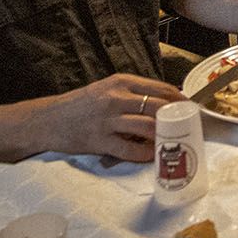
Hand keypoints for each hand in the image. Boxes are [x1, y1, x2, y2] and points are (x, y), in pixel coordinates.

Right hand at [43, 74, 180, 162]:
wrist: (47, 120)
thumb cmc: (80, 105)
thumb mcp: (106, 89)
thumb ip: (132, 93)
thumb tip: (163, 100)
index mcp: (121, 82)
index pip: (160, 88)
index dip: (179, 99)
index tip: (191, 109)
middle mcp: (116, 98)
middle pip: (158, 107)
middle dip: (177, 118)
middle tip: (188, 128)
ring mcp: (108, 120)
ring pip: (147, 127)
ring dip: (163, 136)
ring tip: (174, 142)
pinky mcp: (99, 141)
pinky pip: (130, 149)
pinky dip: (145, 154)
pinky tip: (152, 155)